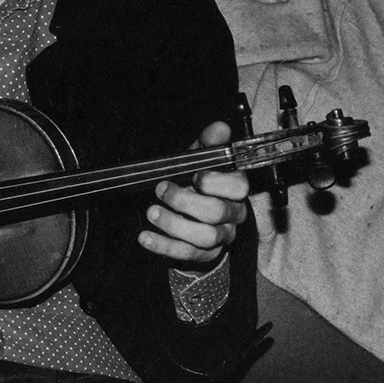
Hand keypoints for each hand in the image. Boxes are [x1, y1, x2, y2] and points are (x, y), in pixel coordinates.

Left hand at [139, 120, 249, 267]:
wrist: (188, 218)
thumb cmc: (195, 184)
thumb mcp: (198, 160)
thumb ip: (208, 144)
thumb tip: (220, 127)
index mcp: (234, 189)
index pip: (238, 186)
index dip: (215, 182)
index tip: (194, 174)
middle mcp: (233, 214)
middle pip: (217, 212)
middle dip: (186, 201)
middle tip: (161, 189)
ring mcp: (221, 237)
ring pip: (205, 236)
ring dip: (174, 224)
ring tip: (151, 212)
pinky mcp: (204, 255)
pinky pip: (186, 254)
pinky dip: (163, 245)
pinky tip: (145, 236)